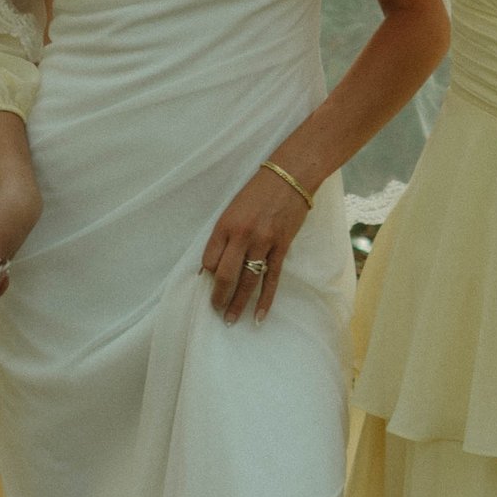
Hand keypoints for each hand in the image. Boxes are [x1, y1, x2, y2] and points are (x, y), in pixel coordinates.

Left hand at [201, 160, 313, 321]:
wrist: (290, 177)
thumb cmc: (257, 192)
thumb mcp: (232, 209)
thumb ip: (223, 235)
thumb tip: (212, 264)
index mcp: (225, 225)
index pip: (209, 260)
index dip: (207, 274)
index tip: (207, 283)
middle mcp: (242, 235)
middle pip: (226, 275)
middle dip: (219, 297)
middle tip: (216, 310)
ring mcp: (263, 242)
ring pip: (248, 281)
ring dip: (238, 304)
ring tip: (231, 320)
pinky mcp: (281, 247)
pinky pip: (272, 279)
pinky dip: (265, 300)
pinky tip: (259, 316)